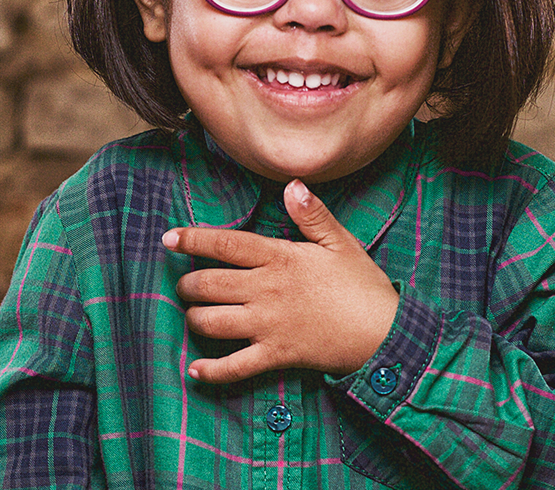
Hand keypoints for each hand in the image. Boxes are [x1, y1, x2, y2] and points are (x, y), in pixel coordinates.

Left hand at [162, 179, 398, 382]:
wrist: (384, 333)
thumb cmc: (362, 286)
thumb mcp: (341, 243)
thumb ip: (312, 214)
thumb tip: (291, 184)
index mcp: (281, 258)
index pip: (226, 244)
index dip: (193, 239)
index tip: (169, 238)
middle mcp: (267, 290)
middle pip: (208, 284)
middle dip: (187, 285)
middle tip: (184, 286)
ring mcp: (268, 325)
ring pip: (212, 322)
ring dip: (194, 319)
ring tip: (193, 316)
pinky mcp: (276, 355)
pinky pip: (235, 366)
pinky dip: (211, 371)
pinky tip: (196, 370)